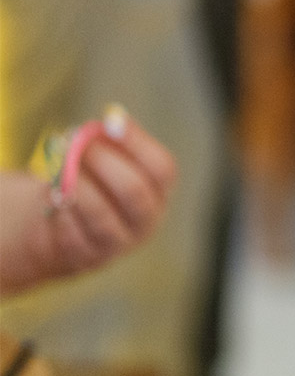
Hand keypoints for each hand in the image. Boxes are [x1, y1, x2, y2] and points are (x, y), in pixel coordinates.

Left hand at [0, 114, 176, 296]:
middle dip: (103, 161)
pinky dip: (59, 207)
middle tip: (77, 141)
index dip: (138, 143)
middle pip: (133, 190)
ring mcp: (118, 243)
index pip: (162, 168)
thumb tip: (112, 118)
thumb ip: (112, 143)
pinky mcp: (86, 257)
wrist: (61, 230)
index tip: (111, 120)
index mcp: (159, 193)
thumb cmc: (89, 186)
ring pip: (100, 213)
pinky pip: (72, 229)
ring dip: (76, 184)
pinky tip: (52, 192)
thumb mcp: (106, 164)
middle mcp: (146, 221)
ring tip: (57, 165)